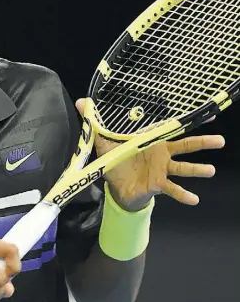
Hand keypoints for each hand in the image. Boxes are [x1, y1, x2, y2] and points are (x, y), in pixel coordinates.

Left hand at [75, 98, 225, 211]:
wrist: (116, 187)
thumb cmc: (116, 161)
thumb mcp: (104, 141)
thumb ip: (95, 123)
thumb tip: (81, 102)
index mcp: (151, 141)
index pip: (171, 128)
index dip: (187, 122)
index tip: (209, 114)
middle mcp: (161, 154)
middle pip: (185, 146)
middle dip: (202, 142)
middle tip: (220, 140)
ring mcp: (162, 170)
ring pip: (183, 168)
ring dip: (196, 170)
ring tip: (209, 170)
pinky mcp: (158, 185)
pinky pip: (172, 189)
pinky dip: (183, 195)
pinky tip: (194, 199)